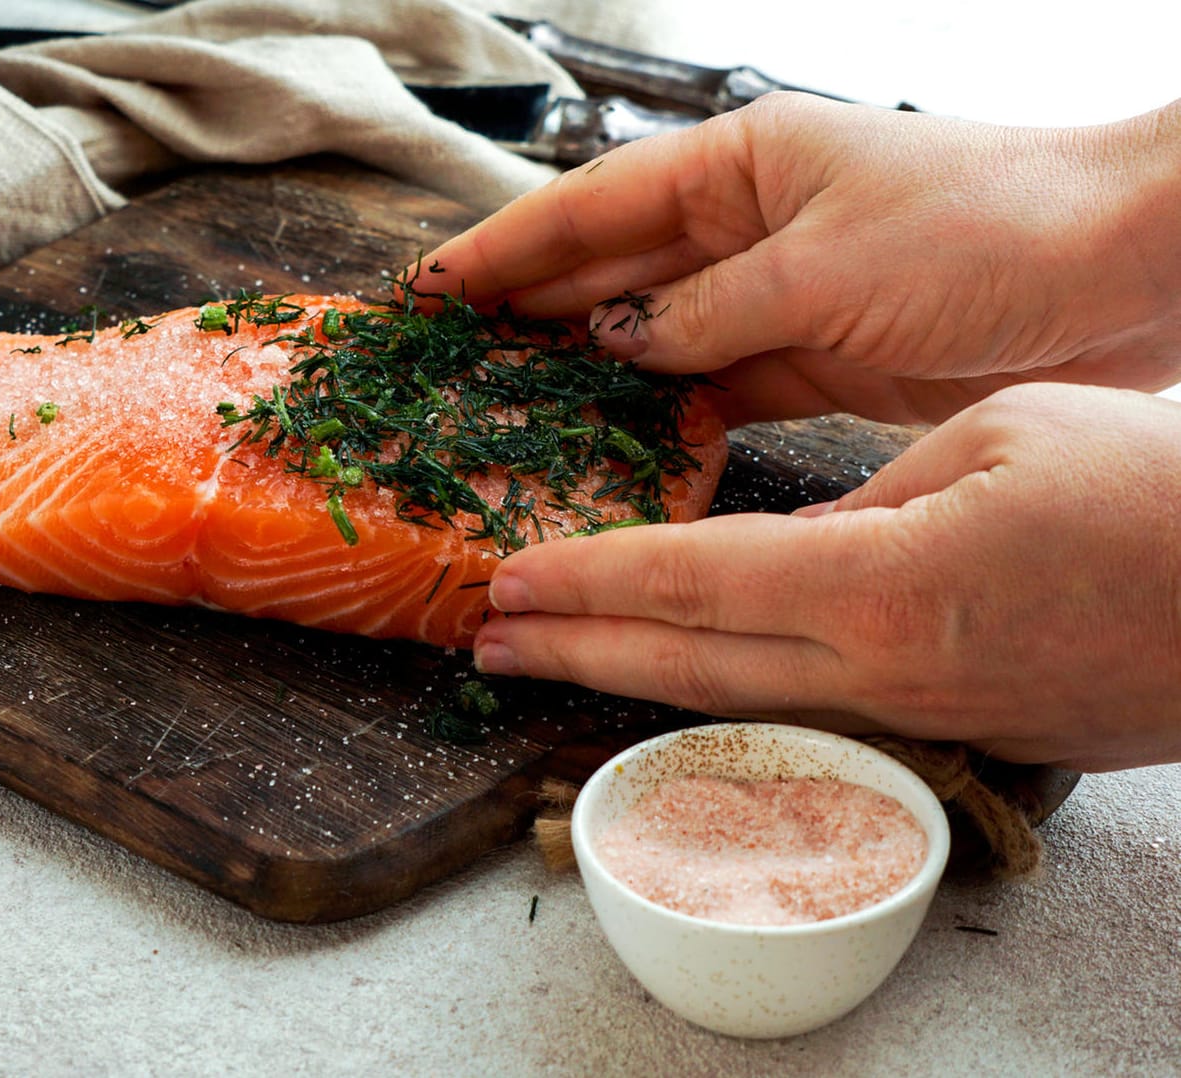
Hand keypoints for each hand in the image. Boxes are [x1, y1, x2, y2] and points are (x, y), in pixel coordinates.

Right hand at [420, 93, 1180, 426]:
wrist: (1129, 272)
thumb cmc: (989, 230)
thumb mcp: (822, 272)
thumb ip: (702, 316)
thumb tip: (609, 350)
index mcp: (740, 167)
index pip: (587, 211)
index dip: (498, 254)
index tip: (423, 293)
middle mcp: (749, 225)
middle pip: (609, 276)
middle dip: (524, 320)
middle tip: (443, 370)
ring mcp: (783, 294)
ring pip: (655, 342)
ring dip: (587, 381)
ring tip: (507, 421)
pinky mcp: (821, 359)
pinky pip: (716, 392)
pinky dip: (668, 424)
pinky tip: (618, 454)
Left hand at [472, 382, 1180, 771]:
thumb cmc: (1157, 501)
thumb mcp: (995, 441)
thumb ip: (876, 493)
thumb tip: (812, 535)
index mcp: (880, 587)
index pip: (690, 582)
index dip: (588, 580)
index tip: (511, 581)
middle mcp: (878, 671)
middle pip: (685, 666)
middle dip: (574, 650)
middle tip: (487, 640)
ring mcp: (913, 717)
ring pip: (737, 700)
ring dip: (634, 678)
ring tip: (557, 661)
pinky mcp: (951, 733)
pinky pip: (809, 713)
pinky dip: (727, 693)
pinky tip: (691, 676)